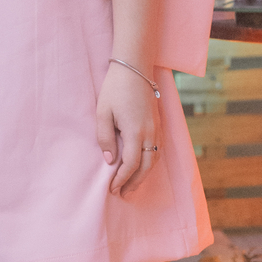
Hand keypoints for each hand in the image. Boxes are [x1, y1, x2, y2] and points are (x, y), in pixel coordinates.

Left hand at [95, 62, 159, 195]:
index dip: (121, 179)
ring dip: (144, 175)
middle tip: (122, 194)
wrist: (134, 67)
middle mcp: (150, 133)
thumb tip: (109, 160)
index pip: (131, 164)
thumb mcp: (102, 113)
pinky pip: (158, 149)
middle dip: (134, 182)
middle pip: (146, 166)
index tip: (112, 189)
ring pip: (155, 159)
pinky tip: (142, 166)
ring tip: (131, 185)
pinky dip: (150, 162)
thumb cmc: (115, 88)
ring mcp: (157, 128)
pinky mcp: (159, 123)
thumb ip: (105, 138)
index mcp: (135, 132)